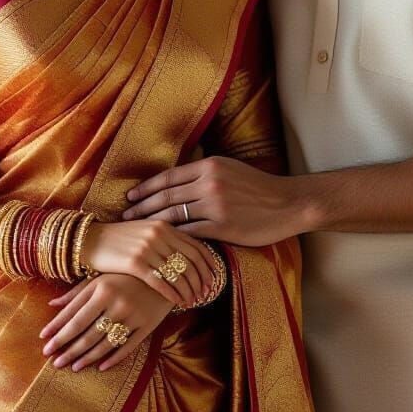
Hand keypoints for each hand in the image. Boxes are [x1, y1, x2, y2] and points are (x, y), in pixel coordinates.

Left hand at [40, 273, 171, 371]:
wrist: (167, 270)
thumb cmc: (127, 273)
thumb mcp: (102, 277)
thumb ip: (77, 293)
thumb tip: (51, 305)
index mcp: (102, 287)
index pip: (74, 315)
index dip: (57, 330)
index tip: (44, 342)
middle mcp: (116, 302)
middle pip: (86, 332)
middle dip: (67, 348)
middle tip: (53, 361)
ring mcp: (133, 315)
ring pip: (104, 343)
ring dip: (86, 357)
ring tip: (71, 366)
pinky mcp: (148, 325)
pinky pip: (127, 347)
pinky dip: (113, 359)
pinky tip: (100, 367)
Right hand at [81, 219, 214, 308]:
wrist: (90, 240)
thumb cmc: (120, 239)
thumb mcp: (146, 231)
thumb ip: (168, 239)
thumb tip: (189, 255)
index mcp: (165, 225)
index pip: (196, 245)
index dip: (208, 264)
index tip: (214, 278)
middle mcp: (159, 234)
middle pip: (191, 260)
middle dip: (202, 279)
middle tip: (207, 293)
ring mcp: (147, 247)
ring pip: (178, 273)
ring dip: (189, 290)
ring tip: (193, 301)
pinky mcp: (135, 263)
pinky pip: (160, 281)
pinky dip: (173, 294)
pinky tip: (178, 303)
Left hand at [123, 156, 300, 246]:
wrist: (288, 203)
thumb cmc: (259, 187)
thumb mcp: (230, 169)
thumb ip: (205, 173)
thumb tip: (179, 181)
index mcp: (209, 166)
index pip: (169, 177)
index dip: (146, 187)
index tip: (130, 196)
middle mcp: (209, 182)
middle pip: (165, 195)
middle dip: (141, 206)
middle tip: (124, 216)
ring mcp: (215, 205)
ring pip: (173, 215)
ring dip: (151, 224)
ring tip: (137, 232)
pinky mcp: (222, 226)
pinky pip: (190, 232)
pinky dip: (174, 238)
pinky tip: (163, 245)